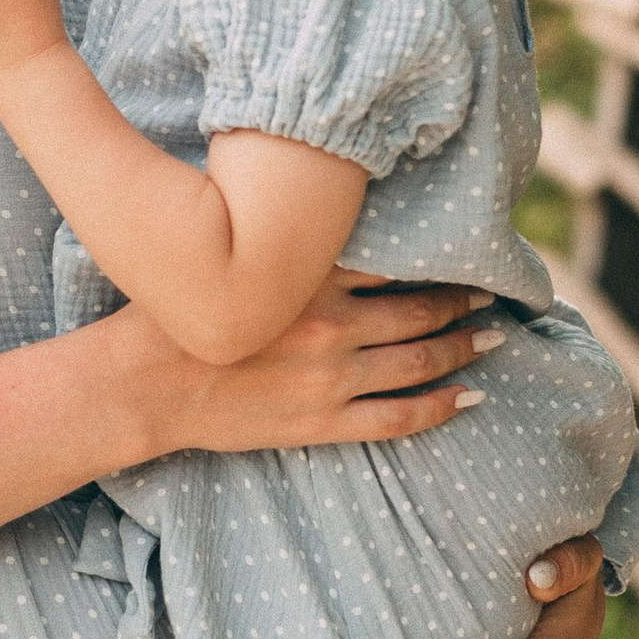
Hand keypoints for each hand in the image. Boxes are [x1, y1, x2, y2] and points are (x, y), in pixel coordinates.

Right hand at [103, 264, 501, 460]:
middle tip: (494, 296)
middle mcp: (331, 325)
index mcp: (310, 279)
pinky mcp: (321, 423)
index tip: (467, 257)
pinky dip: (440, 407)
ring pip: (419, 361)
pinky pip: (397, 418)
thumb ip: (288, 243)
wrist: (144, 383)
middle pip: (419, 311)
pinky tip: (470, 398)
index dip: (440, 261)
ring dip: (463, 348)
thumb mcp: (236, 257)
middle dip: (463, 303)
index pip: (396, 264)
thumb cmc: (179, 312)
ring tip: (493, 338)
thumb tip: (327, 215)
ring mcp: (331, 379)